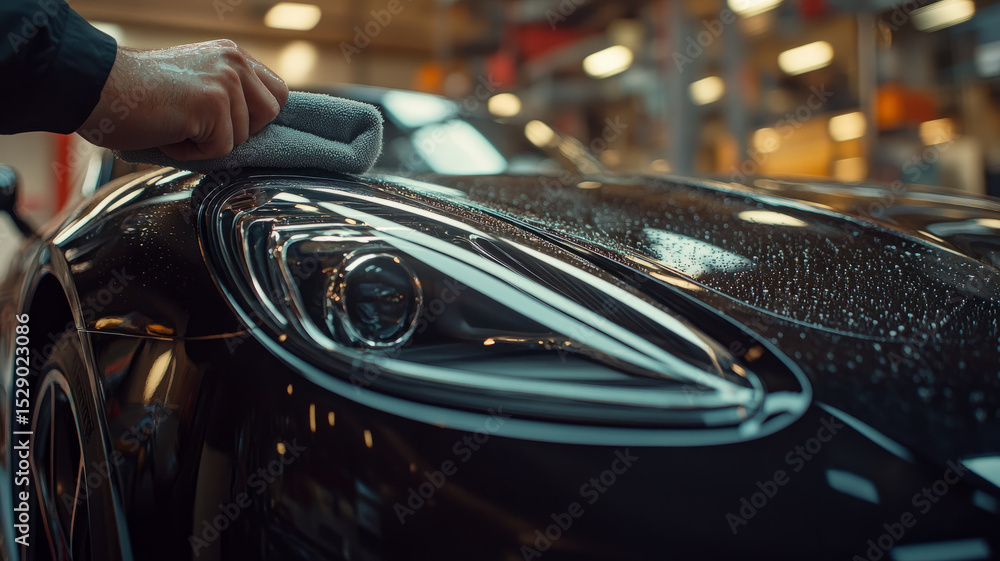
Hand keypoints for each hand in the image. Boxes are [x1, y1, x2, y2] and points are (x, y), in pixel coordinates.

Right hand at [77, 40, 288, 159]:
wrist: (95, 88)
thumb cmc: (136, 95)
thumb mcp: (195, 85)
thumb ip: (229, 97)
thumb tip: (257, 129)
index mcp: (231, 55)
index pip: (277, 92)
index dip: (258, 117)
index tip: (230, 125)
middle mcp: (233, 61)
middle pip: (271, 115)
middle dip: (239, 132)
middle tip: (199, 126)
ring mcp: (225, 80)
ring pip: (243, 137)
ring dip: (208, 143)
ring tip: (176, 125)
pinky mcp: (212, 103)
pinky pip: (220, 150)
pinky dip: (192, 152)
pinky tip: (169, 132)